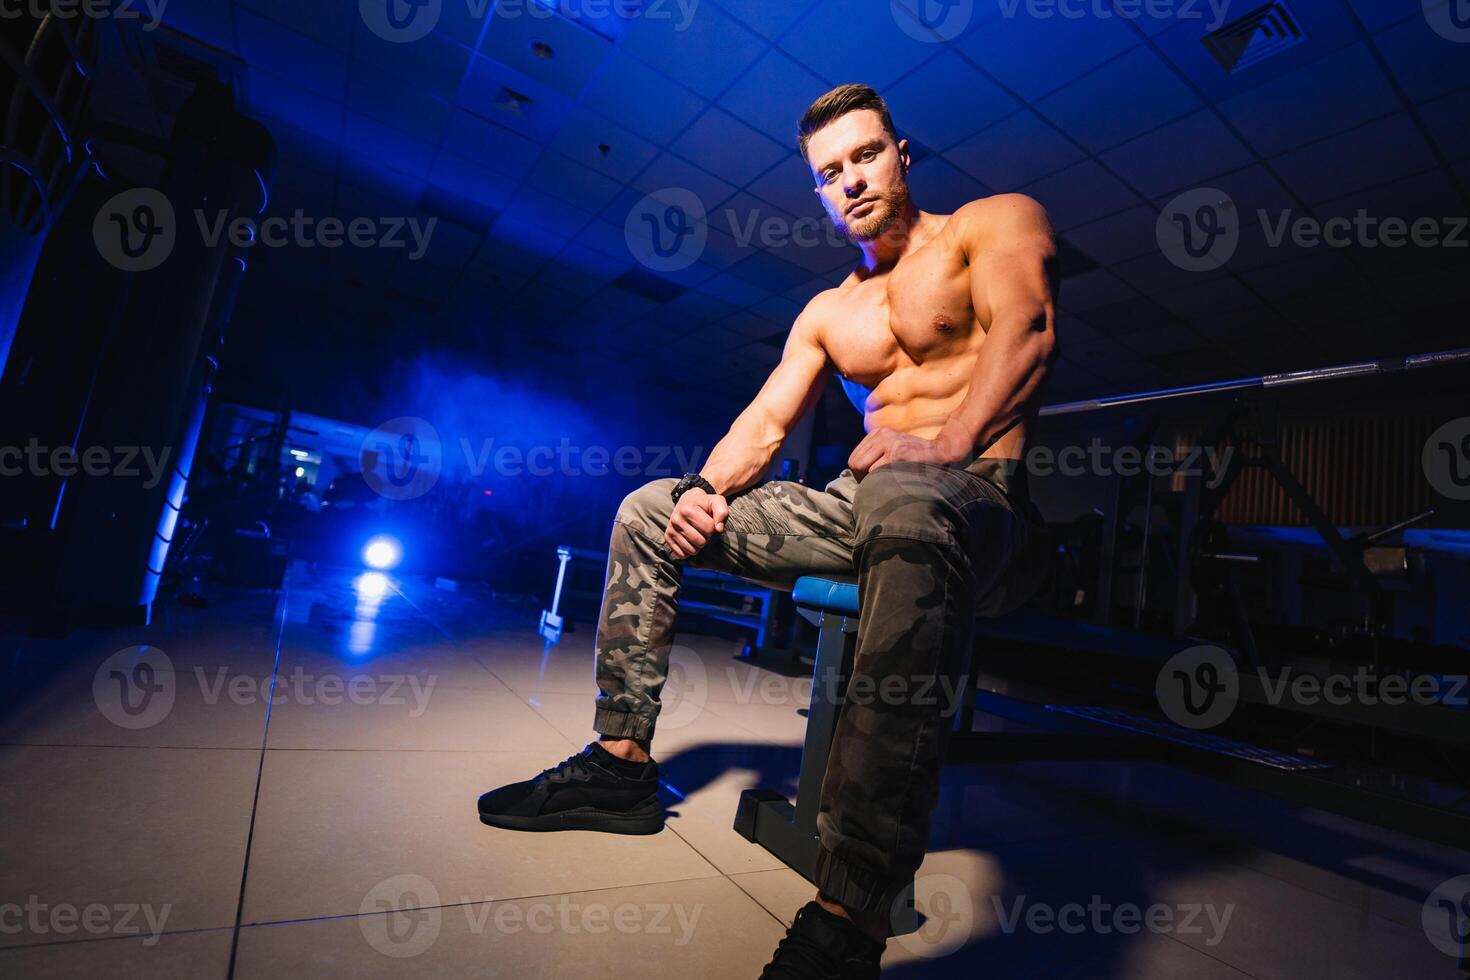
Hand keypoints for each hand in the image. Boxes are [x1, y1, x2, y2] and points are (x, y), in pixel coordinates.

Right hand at [664, 488, 729, 558]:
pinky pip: (682, 554)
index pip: (709, 529)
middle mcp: (676, 519)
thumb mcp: (716, 502)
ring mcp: (670, 529)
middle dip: (706, 537)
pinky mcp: (667, 538)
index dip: (713, 527)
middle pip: (701, 542)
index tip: (709, 521)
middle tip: (703, 529)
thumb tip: (719, 529)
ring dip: (698, 545)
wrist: (687, 502)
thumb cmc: (705, 504)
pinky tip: (690, 540)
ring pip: (692, 550)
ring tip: (697, 533)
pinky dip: (689, 550)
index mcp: (687, 510)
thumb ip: (722, 512)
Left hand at [848, 426, 968, 477]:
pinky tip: (894, 483)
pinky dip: (882, 481)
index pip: (854, 458)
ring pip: (863, 468)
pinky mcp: (897, 452)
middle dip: (862, 479)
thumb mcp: (894, 450)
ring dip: (872, 481)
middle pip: (855, 463)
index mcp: (878, 433)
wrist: (943, 452)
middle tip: (876, 487)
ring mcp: (889, 442)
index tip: (873, 483)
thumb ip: (876, 457)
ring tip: (886, 485)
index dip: (860, 475)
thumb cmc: (917, 459)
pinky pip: (876, 472)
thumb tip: (857, 476)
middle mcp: (882, 434)